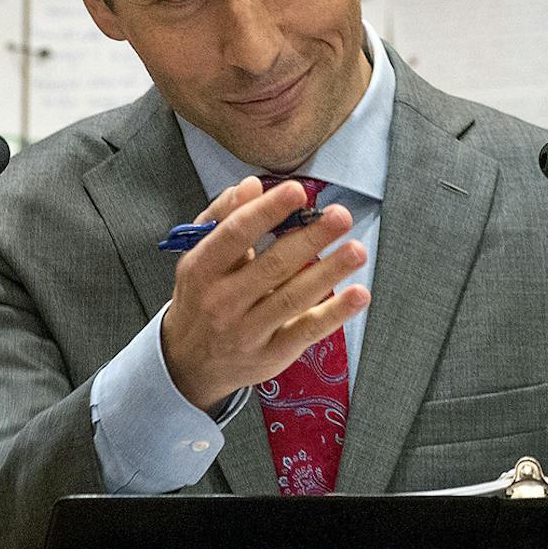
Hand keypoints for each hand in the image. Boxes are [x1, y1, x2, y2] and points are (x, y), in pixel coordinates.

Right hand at [159, 176, 369, 411]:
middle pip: (272, 265)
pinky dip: (335, 313)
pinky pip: (306, 331)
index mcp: (202, 268)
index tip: (298, 191)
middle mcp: (223, 301)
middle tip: (340, 216)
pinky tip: (358, 294)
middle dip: (310, 238)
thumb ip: (224, 217)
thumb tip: (252, 186)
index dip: (268, 211)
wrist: (189, 363)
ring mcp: (248, 331)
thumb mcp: (198, 255)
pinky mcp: (272, 353)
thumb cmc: (200, 296)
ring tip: (356, 250)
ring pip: (293, 297)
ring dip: (329, 272)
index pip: (236, 234)